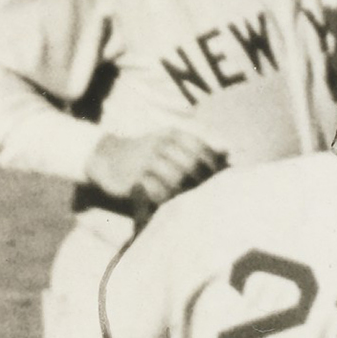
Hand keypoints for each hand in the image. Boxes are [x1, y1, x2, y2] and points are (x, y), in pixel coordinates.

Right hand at [86, 125, 225, 213]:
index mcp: (171, 134)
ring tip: (189, 201)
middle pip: (191, 165)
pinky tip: (171, 203)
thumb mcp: (168, 140)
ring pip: (176, 179)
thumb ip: (197, 146)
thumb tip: (230, 152)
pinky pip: (158, 192)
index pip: (200, 149)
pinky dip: (168, 200)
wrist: (106, 156)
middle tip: (204, 194)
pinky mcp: (135, 180)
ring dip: (185, 193)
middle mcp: (160, 145)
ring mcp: (147, 162)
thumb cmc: (145, 151)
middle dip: (200, 182)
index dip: (212, 166)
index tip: (216, 179)